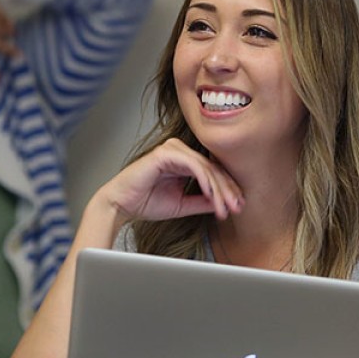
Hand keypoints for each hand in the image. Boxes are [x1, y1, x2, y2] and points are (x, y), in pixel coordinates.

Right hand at [100, 138, 244, 224]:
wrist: (120, 205)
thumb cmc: (146, 202)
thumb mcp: (183, 204)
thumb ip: (203, 201)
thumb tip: (226, 204)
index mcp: (185, 160)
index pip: (214, 172)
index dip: (228, 190)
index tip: (237, 207)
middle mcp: (181, 151)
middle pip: (214, 169)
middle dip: (228, 191)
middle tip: (237, 208)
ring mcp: (174, 149)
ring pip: (207, 168)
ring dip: (218, 190)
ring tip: (224, 207)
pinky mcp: (166, 153)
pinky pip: (194, 166)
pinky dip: (205, 181)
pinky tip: (212, 195)